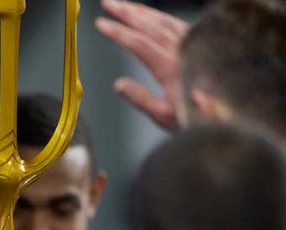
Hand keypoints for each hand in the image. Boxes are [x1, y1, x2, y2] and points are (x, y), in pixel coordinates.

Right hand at [95, 0, 188, 130]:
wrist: (227, 116)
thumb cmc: (195, 118)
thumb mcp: (164, 116)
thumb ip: (141, 99)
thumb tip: (118, 84)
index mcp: (171, 68)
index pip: (139, 44)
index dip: (118, 32)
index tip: (101, 24)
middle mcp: (182, 51)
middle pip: (150, 25)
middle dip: (127, 13)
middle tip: (108, 4)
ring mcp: (192, 46)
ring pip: (164, 21)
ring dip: (142, 11)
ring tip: (124, 6)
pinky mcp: (200, 46)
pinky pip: (176, 24)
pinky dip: (160, 17)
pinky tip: (152, 15)